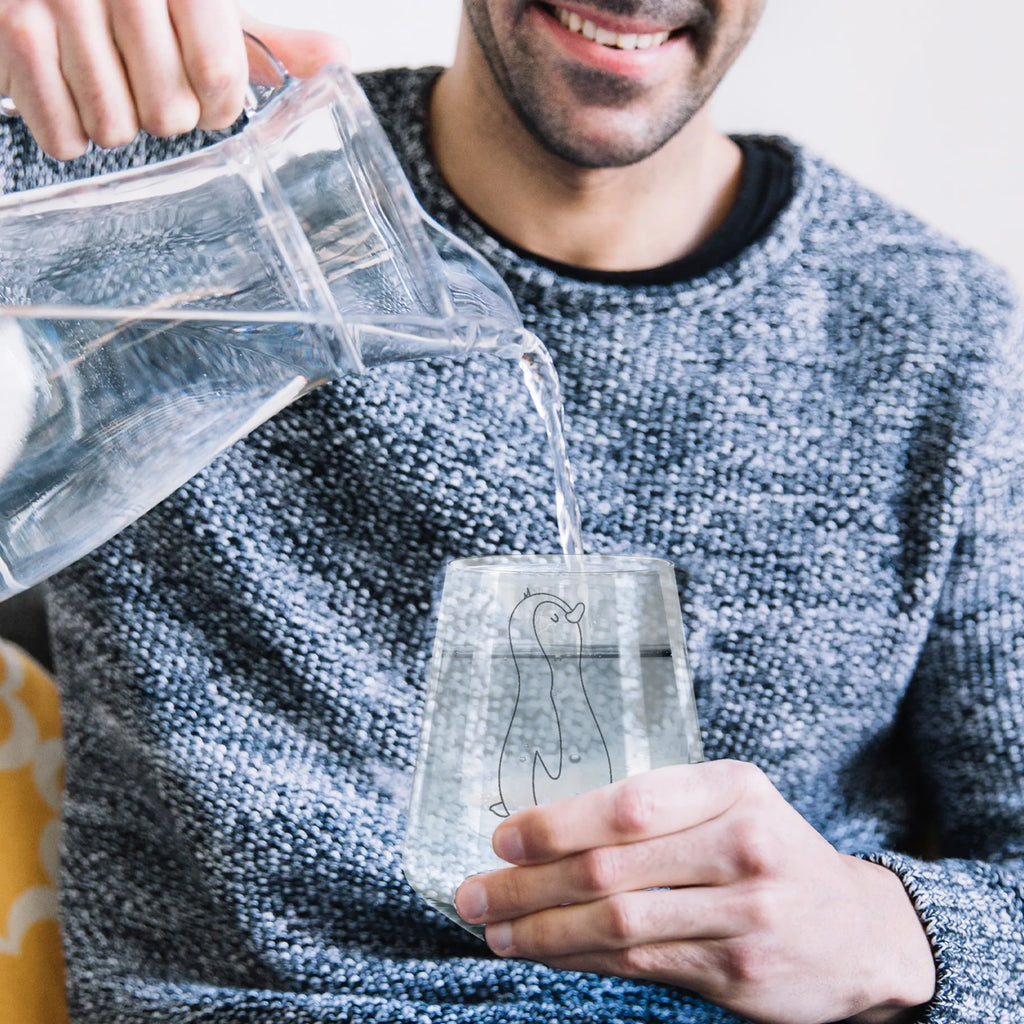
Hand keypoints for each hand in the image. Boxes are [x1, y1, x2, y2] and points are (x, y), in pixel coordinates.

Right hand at [0, 0, 347, 159]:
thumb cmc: (123, 0)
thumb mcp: (199, 8)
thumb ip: (264, 40)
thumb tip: (337, 62)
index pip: (220, 77)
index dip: (217, 105)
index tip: (207, 97)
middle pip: (169, 113)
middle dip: (162, 114)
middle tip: (143, 82)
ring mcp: (57, 1)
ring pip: (115, 128)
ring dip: (113, 122)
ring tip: (103, 82)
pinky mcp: (9, 29)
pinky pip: (62, 135)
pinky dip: (67, 130)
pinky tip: (67, 92)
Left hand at [455, 760, 935, 1023]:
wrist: (859, 931)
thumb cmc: (772, 851)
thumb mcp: (733, 804)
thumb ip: (660, 810)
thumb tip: (549, 828)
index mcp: (733, 789)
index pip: (630, 805)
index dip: (558, 824)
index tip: (504, 838)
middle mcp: (743, 847)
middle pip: (612, 869)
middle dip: (528, 884)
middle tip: (474, 892)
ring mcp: (745, 915)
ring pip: (618, 925)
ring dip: (542, 931)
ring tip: (494, 930)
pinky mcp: (738, 974)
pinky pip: (639, 965)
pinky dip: (580, 959)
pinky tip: (544, 953)